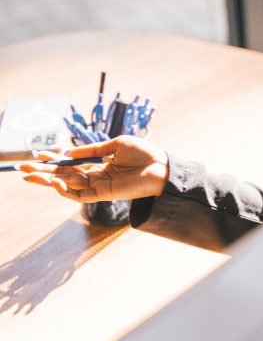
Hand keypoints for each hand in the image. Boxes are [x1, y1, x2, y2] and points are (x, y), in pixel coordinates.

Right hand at [19, 135, 168, 202]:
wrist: (162, 166)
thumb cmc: (145, 153)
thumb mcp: (116, 144)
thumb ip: (93, 150)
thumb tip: (69, 153)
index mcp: (101, 164)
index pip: (71, 164)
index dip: (54, 160)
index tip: (38, 154)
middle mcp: (97, 176)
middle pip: (64, 175)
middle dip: (43, 172)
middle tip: (22, 168)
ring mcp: (99, 186)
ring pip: (68, 186)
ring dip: (49, 181)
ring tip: (31, 174)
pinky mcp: (104, 194)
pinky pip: (80, 195)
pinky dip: (66, 190)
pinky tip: (54, 183)